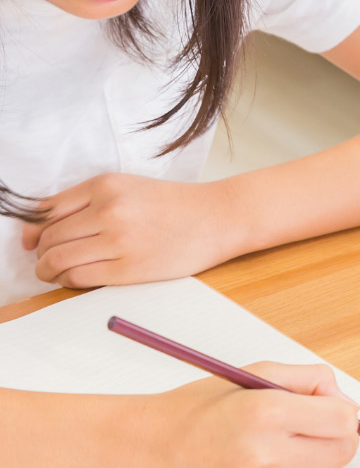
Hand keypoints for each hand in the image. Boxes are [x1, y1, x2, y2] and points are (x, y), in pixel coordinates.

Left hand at [21, 173, 236, 286]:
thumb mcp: (129, 188)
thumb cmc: (175, 205)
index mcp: (105, 185)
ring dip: (48, 270)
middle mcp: (108, 209)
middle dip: (41, 252)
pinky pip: (78, 278)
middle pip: (48, 237)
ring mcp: (118, 239)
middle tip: (48, 259)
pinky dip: (67, 282)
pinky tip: (76, 278)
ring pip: (57, 260)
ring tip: (56, 272)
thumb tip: (36, 232)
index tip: (33, 241)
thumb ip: (87, 203)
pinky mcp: (128, 268)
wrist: (218, 218)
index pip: (46, 210)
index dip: (33, 230)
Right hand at [123, 362, 359, 467]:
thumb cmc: (202, 404)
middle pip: (344, 450)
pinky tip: (276, 458)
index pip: (343, 419)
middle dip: (340, 432)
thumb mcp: (256, 373)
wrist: (149, 448)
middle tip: (317, 419)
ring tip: (291, 437)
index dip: (344, 408)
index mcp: (267, 412)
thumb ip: (310, 380)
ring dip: (323, 453)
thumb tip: (348, 401)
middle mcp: (267, 454)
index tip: (328, 402)